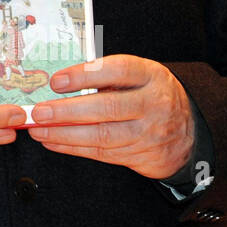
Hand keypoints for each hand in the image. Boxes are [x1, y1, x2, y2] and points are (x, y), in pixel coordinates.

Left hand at [26, 54, 194, 179]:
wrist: (188, 133)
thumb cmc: (151, 95)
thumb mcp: (140, 76)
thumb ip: (107, 77)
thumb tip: (59, 83)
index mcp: (151, 76)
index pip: (118, 71)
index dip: (85, 75)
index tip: (56, 81)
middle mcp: (153, 104)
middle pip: (107, 108)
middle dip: (68, 111)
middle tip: (39, 111)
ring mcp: (149, 133)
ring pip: (102, 136)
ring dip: (64, 134)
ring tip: (38, 129)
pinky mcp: (140, 156)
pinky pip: (102, 153)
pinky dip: (73, 147)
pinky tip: (52, 141)